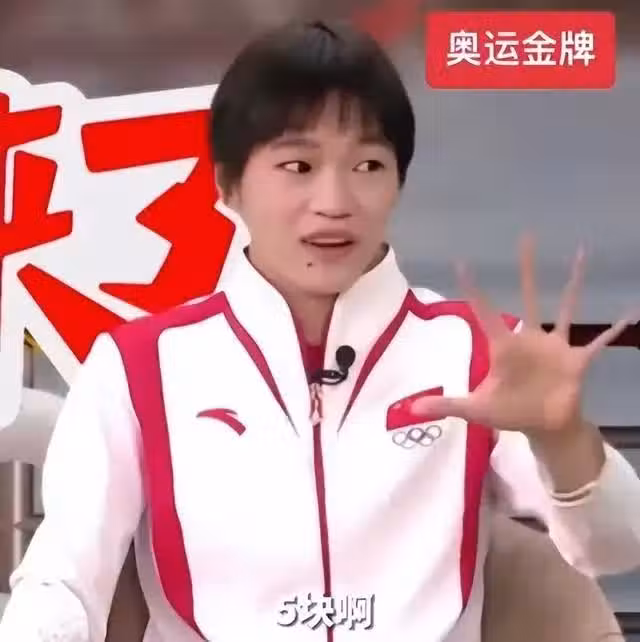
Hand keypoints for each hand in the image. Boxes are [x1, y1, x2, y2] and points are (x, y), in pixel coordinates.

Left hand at [411, 236, 632, 435]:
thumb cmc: (508, 413)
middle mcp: (529, 338)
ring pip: (566, 307)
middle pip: (527, 295)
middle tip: (526, 235)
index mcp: (504, 347)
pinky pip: (598, 342)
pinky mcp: (577, 361)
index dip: (473, 289)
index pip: (485, 312)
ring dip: (574, 282)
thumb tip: (410, 410)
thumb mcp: (475, 410)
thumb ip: (446, 405)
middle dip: (527, 268)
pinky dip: (613, 329)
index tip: (462, 262)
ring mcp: (555, 347)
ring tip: (582, 252)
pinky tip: (629, 312)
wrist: (542, 426)